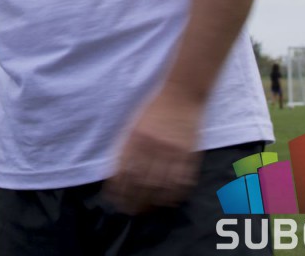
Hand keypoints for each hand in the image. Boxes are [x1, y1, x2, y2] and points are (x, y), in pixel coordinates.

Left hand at [104, 90, 203, 214]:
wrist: (181, 94)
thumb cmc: (153, 110)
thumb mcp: (132, 126)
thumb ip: (125, 148)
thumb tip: (116, 174)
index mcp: (135, 138)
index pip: (123, 171)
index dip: (119, 190)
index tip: (115, 201)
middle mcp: (152, 146)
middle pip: (142, 182)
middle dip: (134, 200)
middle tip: (131, 211)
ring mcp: (172, 151)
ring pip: (162, 185)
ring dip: (154, 201)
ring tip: (148, 209)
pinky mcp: (189, 153)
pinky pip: (182, 180)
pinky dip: (175, 193)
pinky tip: (169, 200)